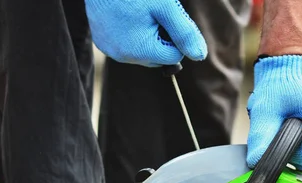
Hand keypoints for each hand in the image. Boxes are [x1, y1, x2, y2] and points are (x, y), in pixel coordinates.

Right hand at [84, 0, 207, 66]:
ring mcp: (108, 49)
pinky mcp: (100, 42)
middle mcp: (122, 56)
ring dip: (146, 37)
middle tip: (154, 13)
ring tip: (139, 12)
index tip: (167, 15)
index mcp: (140, 51)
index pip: (174, 57)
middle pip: (157, 57)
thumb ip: (185, 32)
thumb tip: (200, 56)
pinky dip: (130, 33)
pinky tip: (126, 14)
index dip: (176, 36)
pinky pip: (124, 44)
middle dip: (161, 39)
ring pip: (141, 51)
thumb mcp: (166, 7)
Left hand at [246, 55, 301, 170]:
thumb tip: (256, 162)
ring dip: (296, 144)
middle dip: (291, 146)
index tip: (279, 130)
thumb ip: (261, 137)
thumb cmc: (278, 86)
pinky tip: (297, 123)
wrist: (288, 70)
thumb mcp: (265, 112)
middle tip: (282, 124)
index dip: (286, 150)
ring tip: (290, 121)